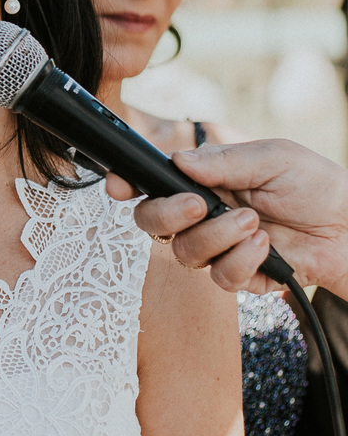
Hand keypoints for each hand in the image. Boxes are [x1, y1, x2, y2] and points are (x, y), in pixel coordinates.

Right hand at [106, 139, 347, 296]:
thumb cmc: (316, 185)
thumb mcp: (273, 158)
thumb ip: (225, 161)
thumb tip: (180, 160)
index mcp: (204, 179)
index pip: (154, 182)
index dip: (128, 184)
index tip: (120, 186)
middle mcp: (203, 213)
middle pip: (153, 223)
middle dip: (167, 214)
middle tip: (198, 204)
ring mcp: (220, 247)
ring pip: (184, 253)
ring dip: (217, 236)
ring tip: (254, 223)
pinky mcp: (241, 276)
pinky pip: (220, 277)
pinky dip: (242, 261)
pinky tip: (267, 246)